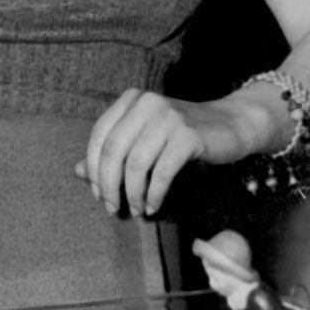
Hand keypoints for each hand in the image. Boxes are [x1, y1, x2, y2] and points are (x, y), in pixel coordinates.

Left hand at [76, 90, 250, 218]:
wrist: (232, 124)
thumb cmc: (182, 134)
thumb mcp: (145, 138)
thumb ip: (113, 153)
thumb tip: (77, 172)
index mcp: (132, 99)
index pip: (100, 135)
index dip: (93, 168)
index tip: (98, 193)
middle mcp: (147, 104)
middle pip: (113, 150)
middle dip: (108, 184)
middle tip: (112, 208)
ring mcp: (168, 118)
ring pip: (136, 163)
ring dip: (132, 193)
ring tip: (135, 209)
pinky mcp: (188, 136)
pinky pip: (162, 172)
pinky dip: (154, 194)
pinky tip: (153, 205)